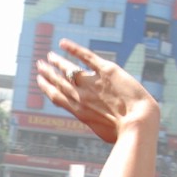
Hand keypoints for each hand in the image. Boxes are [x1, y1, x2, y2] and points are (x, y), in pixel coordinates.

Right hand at [36, 39, 158, 143]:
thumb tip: (96, 124)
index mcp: (80, 112)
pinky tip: (63, 43)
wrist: (137, 125)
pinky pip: (86, 56)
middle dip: (48, 73)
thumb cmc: (125, 134)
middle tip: (39, 65)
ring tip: (50, 55)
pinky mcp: (107, 71)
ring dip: (57, 61)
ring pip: (69, 69)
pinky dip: (73, 48)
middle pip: (59, 82)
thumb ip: (96, 124)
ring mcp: (93, 83)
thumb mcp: (104, 133)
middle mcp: (81, 96)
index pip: (58, 97)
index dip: (47, 88)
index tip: (40, 81)